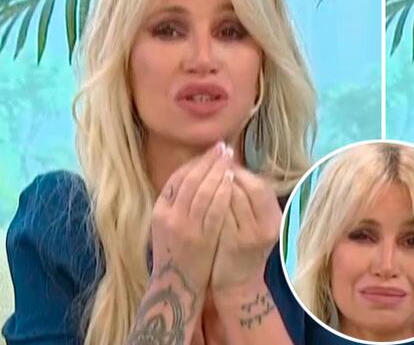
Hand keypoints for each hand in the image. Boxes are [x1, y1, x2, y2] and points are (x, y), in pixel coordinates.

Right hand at [150, 141, 234, 295]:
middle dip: (208, 160)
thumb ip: (178, 203)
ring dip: (218, 171)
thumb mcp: (167, 225)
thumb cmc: (176, 253)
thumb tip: (195, 174)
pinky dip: (223, 191)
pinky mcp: (201, 238)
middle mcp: (169, 217)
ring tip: (229, 158)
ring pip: (203, 191)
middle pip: (190, 180)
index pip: (177, 178)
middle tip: (223, 147)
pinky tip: (232, 180)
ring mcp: (185, 228)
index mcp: (159, 211)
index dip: (195, 162)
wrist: (174, 287)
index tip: (209, 151)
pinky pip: (214, 209)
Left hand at [210, 166, 280, 297]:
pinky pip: (220, 216)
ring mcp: (251, 237)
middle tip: (211, 164)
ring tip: (202, 175)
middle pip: (247, 189)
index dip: (242, 172)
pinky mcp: (233, 245)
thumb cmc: (242, 248)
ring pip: (233, 201)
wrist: (237, 284)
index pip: (260, 186)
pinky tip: (196, 196)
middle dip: (227, 174)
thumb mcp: (255, 224)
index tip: (224, 163)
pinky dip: (209, 203)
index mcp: (274, 218)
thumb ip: (249, 200)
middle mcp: (267, 226)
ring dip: (217, 184)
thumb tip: (233, 166)